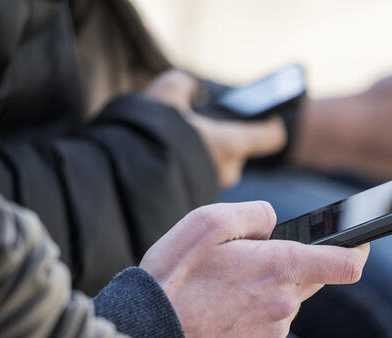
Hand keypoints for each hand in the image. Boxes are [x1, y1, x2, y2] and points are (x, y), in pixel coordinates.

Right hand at [139, 201, 369, 337]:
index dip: (358, 249)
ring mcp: (273, 331)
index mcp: (279, 268)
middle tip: (247, 258)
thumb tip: (274, 224)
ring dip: (265, 289)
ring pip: (285, 300)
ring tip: (219, 287)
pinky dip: (251, 312)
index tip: (360, 241)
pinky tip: (218, 309)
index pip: (346, 264)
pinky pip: (268, 322)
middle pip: (310, 278)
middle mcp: (285, 303)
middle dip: (289, 264)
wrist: (148, 335)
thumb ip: (253, 214)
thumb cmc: (173, 276)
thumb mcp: (207, 223)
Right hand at [144, 69, 285, 187]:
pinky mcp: (193, 199)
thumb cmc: (149, 133)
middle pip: (238, 151)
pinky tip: (165, 157)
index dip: (269, 125)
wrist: (121, 178)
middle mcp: (227, 170)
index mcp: (230, 144)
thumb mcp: (165, 93)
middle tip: (199, 126)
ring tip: (176, 141)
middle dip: (223, 139)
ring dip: (203, 154)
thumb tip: (190, 88)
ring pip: (216, 166)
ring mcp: (211, 188)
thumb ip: (184, 85)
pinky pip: (198, 179)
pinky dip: (188, 168)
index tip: (264, 118)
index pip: (271, 137)